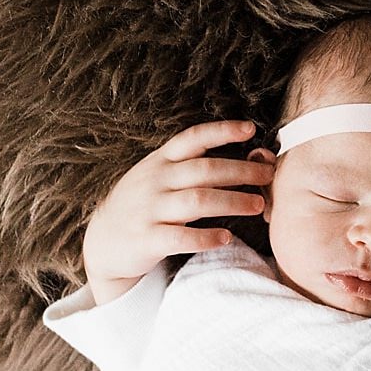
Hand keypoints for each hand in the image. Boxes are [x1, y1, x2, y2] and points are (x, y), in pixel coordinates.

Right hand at [80, 120, 274, 304]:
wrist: (103, 241)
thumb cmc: (143, 205)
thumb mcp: (158, 177)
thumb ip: (191, 167)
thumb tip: (242, 158)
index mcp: (161, 162)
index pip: (193, 139)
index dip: (222, 131)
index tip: (251, 129)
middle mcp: (155, 181)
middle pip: (204, 170)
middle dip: (241, 171)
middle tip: (268, 175)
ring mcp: (150, 210)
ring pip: (198, 201)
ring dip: (232, 201)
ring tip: (258, 205)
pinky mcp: (147, 239)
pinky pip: (181, 237)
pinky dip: (206, 237)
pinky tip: (226, 238)